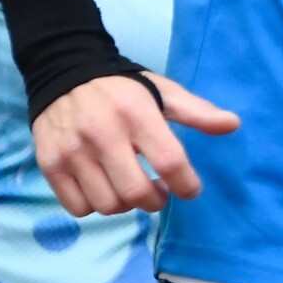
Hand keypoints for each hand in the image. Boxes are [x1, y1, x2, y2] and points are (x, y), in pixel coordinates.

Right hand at [32, 73, 239, 217]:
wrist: (63, 74)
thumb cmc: (122, 89)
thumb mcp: (163, 92)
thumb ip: (197, 112)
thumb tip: (233, 124)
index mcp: (136, 113)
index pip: (169, 162)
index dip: (186, 185)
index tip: (190, 190)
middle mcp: (101, 133)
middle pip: (136, 193)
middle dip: (156, 201)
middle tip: (160, 192)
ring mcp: (71, 151)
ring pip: (107, 204)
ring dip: (127, 205)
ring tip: (132, 188)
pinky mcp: (49, 163)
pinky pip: (78, 207)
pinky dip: (96, 206)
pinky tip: (105, 188)